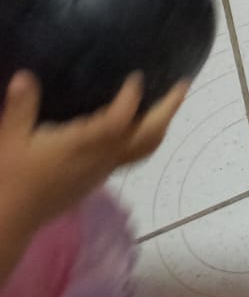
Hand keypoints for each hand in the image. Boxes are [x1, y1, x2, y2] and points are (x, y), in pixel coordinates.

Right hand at [0, 72, 187, 237]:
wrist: (9, 221)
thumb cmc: (10, 178)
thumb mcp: (9, 139)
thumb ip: (20, 107)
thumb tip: (25, 75)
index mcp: (84, 145)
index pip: (120, 120)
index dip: (131, 98)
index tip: (136, 77)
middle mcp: (103, 158)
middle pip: (149, 135)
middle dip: (168, 109)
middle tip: (182, 84)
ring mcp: (105, 170)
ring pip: (146, 147)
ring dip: (161, 123)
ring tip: (168, 103)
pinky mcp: (99, 178)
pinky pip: (134, 155)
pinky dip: (145, 136)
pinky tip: (137, 125)